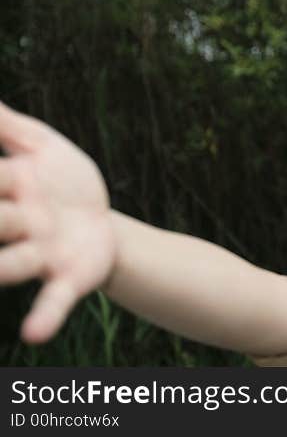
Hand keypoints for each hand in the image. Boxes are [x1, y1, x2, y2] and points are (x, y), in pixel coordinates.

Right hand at [0, 101, 116, 343]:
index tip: (1, 179)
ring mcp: (40, 254)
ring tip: (3, 267)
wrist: (102, 220)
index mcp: (9, 188)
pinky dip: (44, 316)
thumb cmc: (63, 181)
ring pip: (14, 264)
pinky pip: (53, 300)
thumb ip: (9, 126)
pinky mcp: (68, 278)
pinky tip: (33, 335)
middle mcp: (17, 225)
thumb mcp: (42, 146)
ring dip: (2, 268)